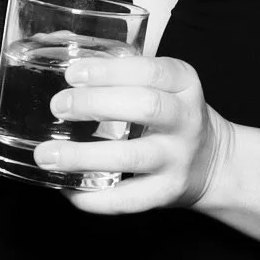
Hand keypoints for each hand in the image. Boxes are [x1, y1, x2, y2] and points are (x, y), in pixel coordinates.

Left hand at [34, 55, 234, 213]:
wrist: (213, 162)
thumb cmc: (172, 115)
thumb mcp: (164, 84)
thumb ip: (124, 73)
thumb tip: (61, 59)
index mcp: (184, 83)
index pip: (150, 71)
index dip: (109, 72)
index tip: (73, 74)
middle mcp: (186, 119)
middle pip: (144, 107)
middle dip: (95, 105)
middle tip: (58, 106)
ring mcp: (178, 158)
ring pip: (131, 157)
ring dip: (83, 156)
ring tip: (47, 154)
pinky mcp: (167, 192)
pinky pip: (128, 199)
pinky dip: (94, 197)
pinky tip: (67, 187)